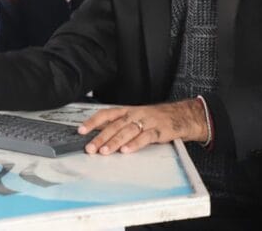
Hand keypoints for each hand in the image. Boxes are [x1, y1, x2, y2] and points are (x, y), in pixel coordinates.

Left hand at [78, 99, 207, 154]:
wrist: (180, 115)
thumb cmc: (155, 118)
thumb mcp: (135, 117)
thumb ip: (119, 125)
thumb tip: (98, 134)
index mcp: (127, 110)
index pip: (106, 114)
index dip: (93, 121)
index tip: (81, 130)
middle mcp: (135, 114)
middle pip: (115, 125)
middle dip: (100, 137)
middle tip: (90, 148)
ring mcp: (147, 122)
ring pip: (128, 131)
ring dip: (115, 142)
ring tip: (105, 151)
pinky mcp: (159, 130)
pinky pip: (145, 137)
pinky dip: (135, 144)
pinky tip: (127, 150)